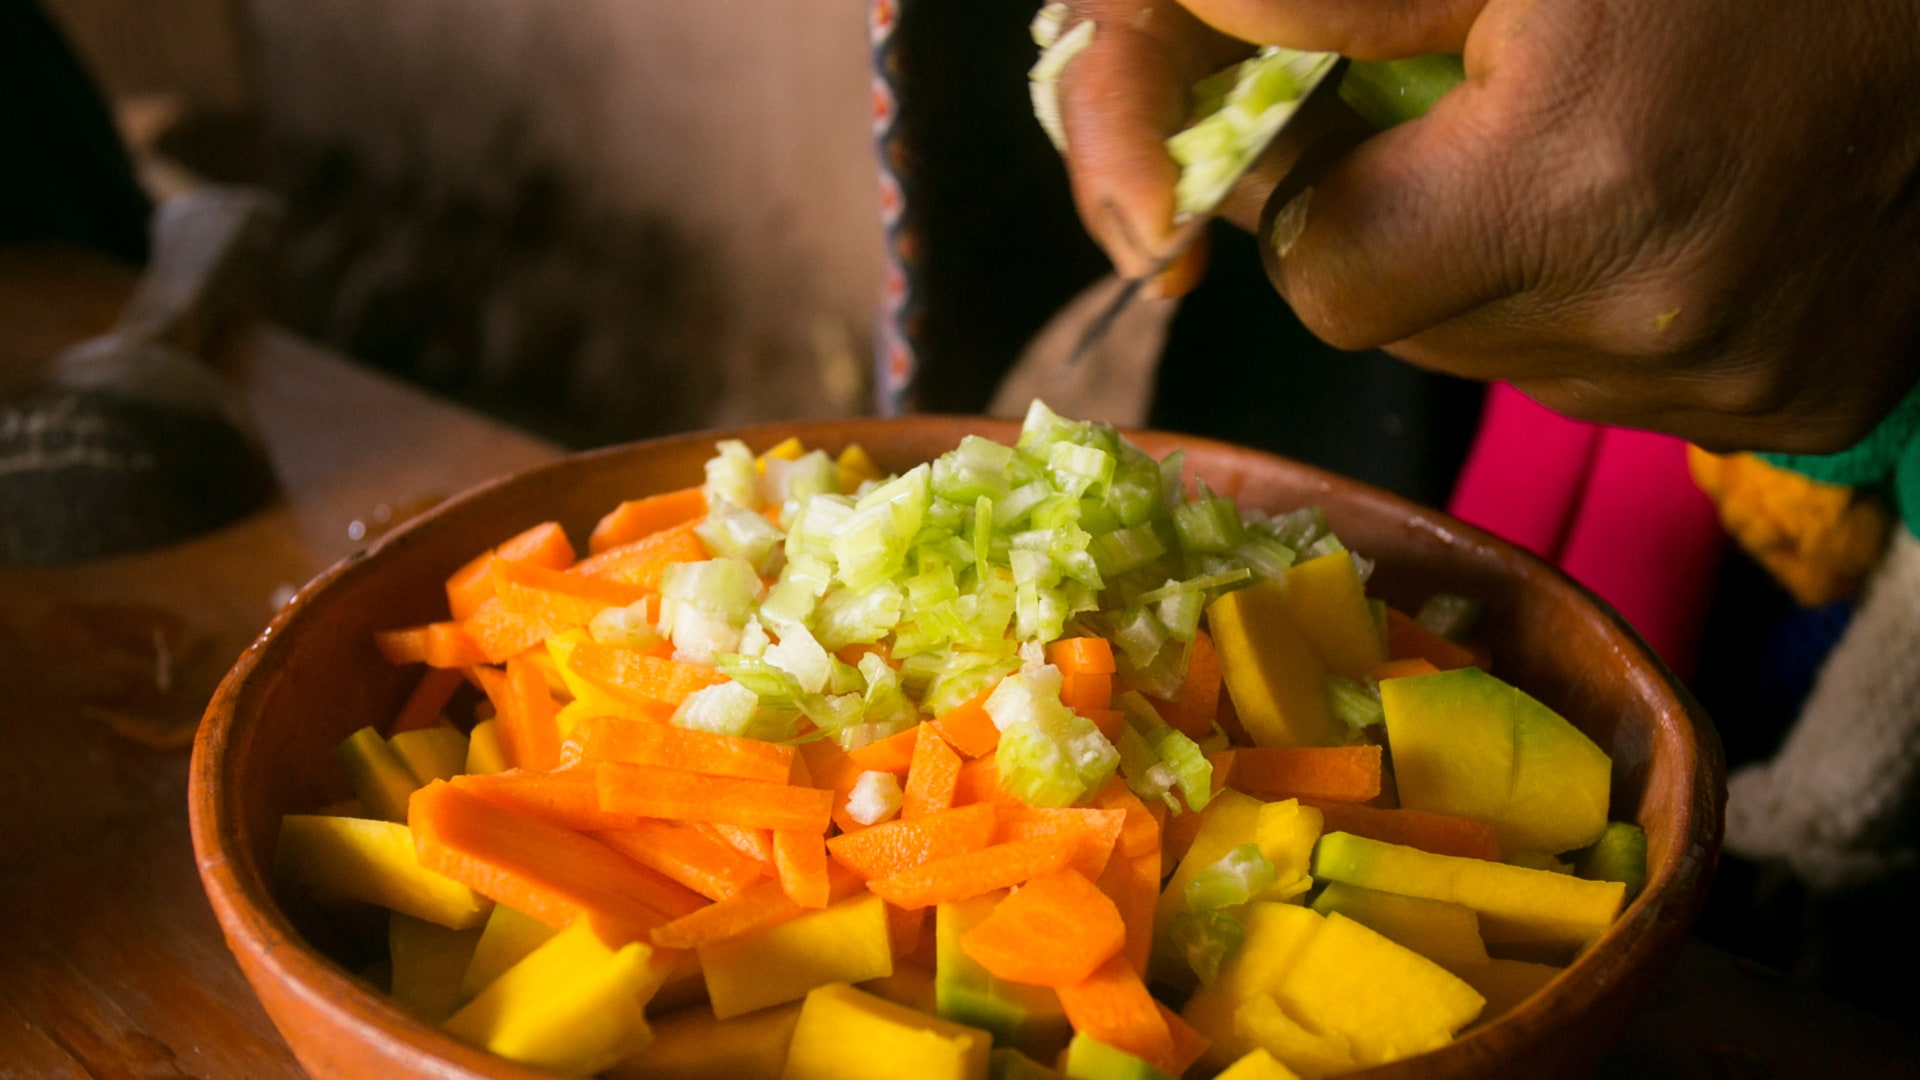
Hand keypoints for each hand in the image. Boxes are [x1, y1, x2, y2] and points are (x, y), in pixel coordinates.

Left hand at [1054, 0, 1919, 452]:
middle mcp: (1655, 317)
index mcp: (1574, 187)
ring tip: (1590, 166)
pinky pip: (1627, 389)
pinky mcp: (1804, 400)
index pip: (1327, 282)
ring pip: (1512, 367)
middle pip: (1413, 336)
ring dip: (1510, 282)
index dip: (1318, 209)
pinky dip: (1615, 317)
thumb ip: (1338, 4)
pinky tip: (1676, 222)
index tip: (1351, 145)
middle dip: (1408, 244)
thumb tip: (1195, 53)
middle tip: (1469, 141)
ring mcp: (1737, 377)